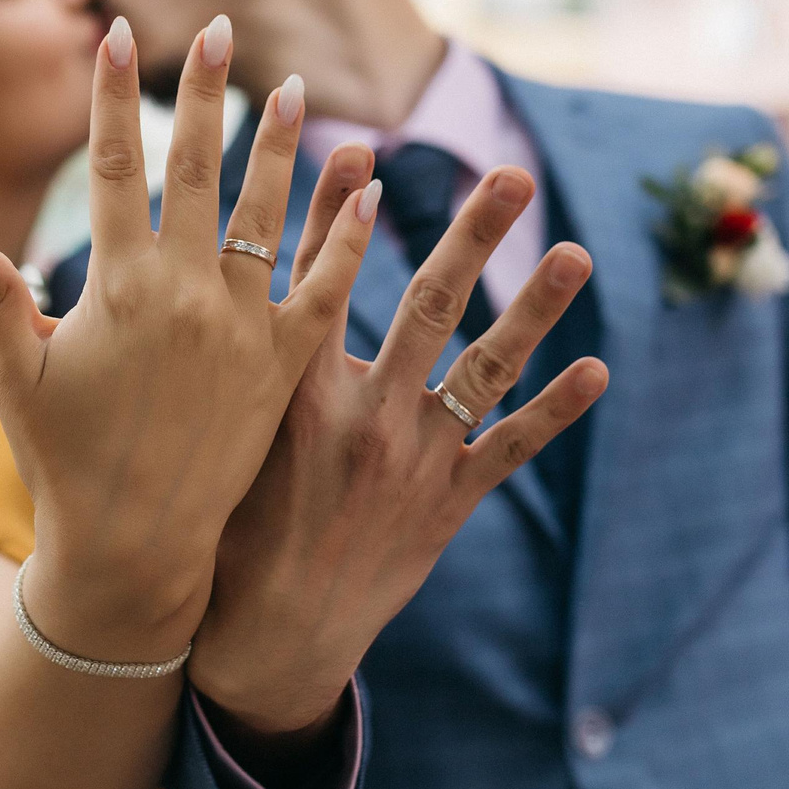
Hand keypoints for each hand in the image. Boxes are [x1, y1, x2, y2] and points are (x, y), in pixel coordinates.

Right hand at [0, 15, 375, 664]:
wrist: (134, 549)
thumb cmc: (63, 462)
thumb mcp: (15, 378)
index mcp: (115, 289)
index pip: (115, 168)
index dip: (114, 97)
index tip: (119, 33)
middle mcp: (182, 296)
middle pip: (195, 172)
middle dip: (204, 94)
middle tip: (221, 29)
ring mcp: (239, 330)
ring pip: (264, 216)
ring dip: (280, 148)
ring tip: (292, 88)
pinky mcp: (283, 369)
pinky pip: (324, 290)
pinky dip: (347, 238)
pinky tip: (366, 189)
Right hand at [188, 150, 608, 735]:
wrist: (267, 638)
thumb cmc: (228, 532)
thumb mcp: (220, 440)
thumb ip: (229, 366)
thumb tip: (190, 290)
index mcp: (299, 397)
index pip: (324, 283)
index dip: (340, 214)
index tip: (367, 150)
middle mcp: (366, 418)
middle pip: (426, 306)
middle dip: (471, 236)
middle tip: (510, 174)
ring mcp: (415, 462)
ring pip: (483, 369)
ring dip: (533, 309)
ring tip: (576, 253)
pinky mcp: (447, 505)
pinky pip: (511, 449)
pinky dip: (555, 411)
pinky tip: (598, 369)